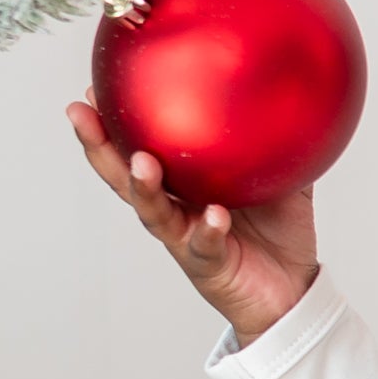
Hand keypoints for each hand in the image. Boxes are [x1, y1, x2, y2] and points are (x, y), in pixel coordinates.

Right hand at [68, 95, 319, 346]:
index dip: (112, 122)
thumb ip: (277, 143)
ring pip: (154, 212)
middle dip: (100, 146)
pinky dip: (208, 230)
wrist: (294, 291)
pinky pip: (206, 246)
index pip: (137, 148)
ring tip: (142, 162)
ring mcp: (185, 239)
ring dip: (144, 187)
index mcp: (183, 185)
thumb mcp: (281, 179)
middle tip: (83, 113)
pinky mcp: (208, 267)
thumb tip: (294, 95)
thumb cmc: (280, 234)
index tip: (92, 87)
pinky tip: (215, 215)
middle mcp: (175, 210)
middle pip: (123, 176)